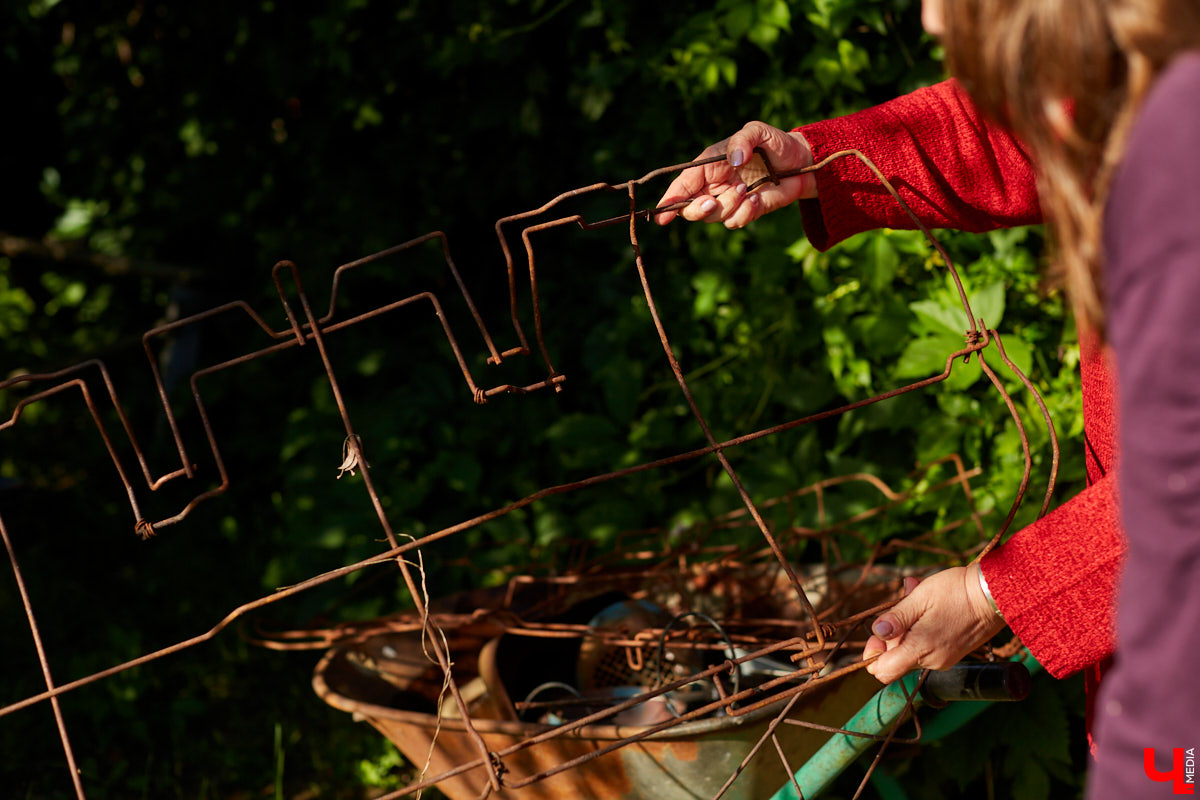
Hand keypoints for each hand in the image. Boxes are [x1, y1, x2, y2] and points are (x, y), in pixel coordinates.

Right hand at [653, 121, 815, 228]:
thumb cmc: (775, 143)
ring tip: (748, 189)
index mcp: (708, 165)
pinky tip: (759, 197)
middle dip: (697, 209)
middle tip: (712, 202)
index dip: (669, 201)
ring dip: (729, 206)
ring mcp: (728, 200)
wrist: (802, 162)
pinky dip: (746, 212)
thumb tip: (732, 159)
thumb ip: (743, 140)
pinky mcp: (745, 212)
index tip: (661, 217)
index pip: (681, 185)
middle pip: (689, 208)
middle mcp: (713, 185)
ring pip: (713, 217)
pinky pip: (736, 221)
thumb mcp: (758, 131)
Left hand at [862, 564, 1006, 684]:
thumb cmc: (956, 592)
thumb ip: (896, 618)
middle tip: (900, 600)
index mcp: (921, 650)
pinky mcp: (953, 652)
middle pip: (896, 658)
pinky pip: (927, 645)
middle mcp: (932, 661)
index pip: (883, 672)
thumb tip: (876, 632)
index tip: (877, 633)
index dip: (873, 655)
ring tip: (914, 595)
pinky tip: (928, 605)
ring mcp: (944, 658)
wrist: (995, 594)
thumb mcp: (920, 598)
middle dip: (892, 632)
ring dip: (906, 625)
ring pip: (911, 649)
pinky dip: (920, 628)